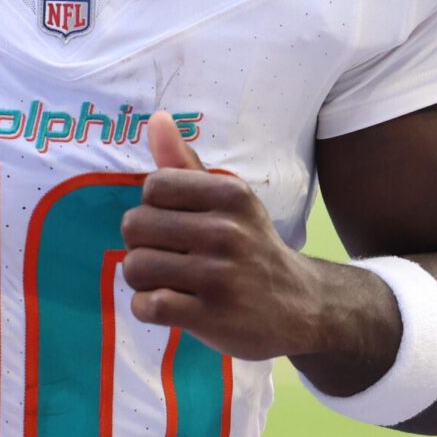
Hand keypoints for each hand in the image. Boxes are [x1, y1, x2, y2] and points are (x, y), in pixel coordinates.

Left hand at [121, 113, 326, 360]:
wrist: (302, 306)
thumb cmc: (251, 246)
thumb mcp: (229, 201)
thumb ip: (186, 163)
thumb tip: (156, 119)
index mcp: (230, 195)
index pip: (153, 186)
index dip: (153, 208)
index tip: (174, 224)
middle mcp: (227, 231)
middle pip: (135, 226)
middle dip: (141, 244)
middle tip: (167, 256)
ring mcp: (220, 276)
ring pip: (135, 267)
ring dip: (141, 279)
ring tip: (166, 281)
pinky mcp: (212, 317)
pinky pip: (147, 306)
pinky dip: (146, 308)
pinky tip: (168, 306)